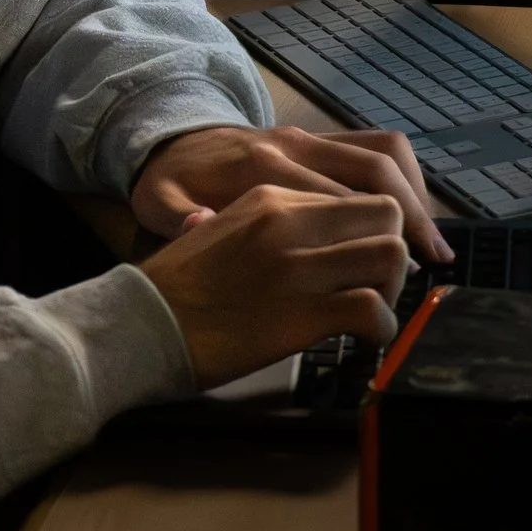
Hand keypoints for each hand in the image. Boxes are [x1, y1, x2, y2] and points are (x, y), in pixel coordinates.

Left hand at [130, 125, 450, 263]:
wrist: (168, 139)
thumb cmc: (171, 184)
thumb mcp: (161, 205)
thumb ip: (180, 218)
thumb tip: (199, 226)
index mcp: (259, 167)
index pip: (334, 201)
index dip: (367, 240)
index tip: (388, 281)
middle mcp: (292, 144)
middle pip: (371, 174)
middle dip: (409, 219)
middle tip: (430, 265)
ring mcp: (308, 136)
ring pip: (384, 154)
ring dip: (418, 196)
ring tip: (434, 245)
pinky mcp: (316, 135)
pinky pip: (376, 144)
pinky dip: (406, 177)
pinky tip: (416, 215)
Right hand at [137, 184, 411, 388]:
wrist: (137, 323)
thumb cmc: (174, 286)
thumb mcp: (218, 228)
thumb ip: (263, 225)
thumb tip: (296, 241)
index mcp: (269, 195)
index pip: (354, 190)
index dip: (373, 228)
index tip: (367, 259)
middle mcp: (288, 220)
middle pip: (386, 213)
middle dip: (394, 250)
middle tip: (377, 284)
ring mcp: (295, 265)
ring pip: (390, 255)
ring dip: (391, 288)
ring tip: (371, 311)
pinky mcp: (299, 314)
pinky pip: (372, 310)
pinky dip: (380, 329)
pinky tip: (363, 340)